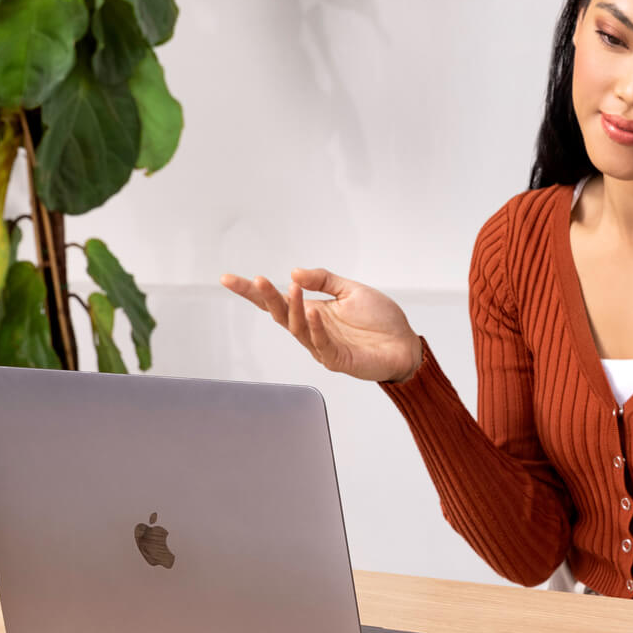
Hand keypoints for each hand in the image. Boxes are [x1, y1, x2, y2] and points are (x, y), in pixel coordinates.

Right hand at [218, 268, 423, 382]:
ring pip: (298, 328)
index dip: (253, 292)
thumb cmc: (380, 321)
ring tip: (290, 288)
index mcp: (313, 312)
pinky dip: (316, 327)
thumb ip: (324, 280)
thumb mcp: (351, 291)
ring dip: (293, 308)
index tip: (228, 279)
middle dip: (265, 298)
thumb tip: (294, 272)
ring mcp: (323, 346)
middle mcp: (312, 329)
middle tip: (256, 280)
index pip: (277, 301)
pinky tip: (313, 311)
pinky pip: (322, 343)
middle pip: (280, 314)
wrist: (405, 345)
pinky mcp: (338, 359)